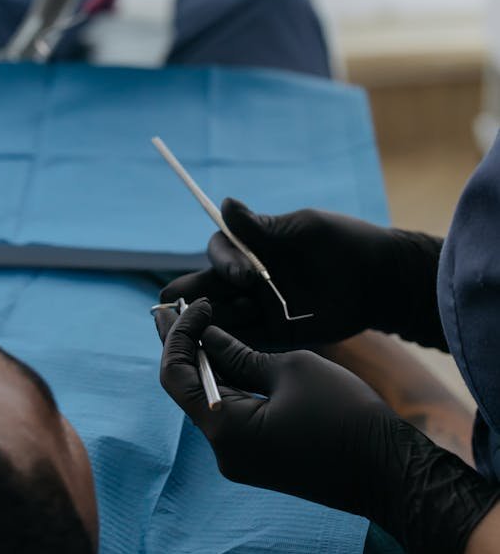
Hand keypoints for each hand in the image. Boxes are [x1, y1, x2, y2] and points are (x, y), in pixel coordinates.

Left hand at [155, 299, 499, 553]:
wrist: (390, 472)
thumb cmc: (346, 415)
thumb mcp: (291, 369)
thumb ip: (241, 353)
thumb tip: (207, 336)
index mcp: (225, 429)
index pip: (176, 376)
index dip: (179, 335)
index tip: (197, 306)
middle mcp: (223, 451)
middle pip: (189, 390)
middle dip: (184, 346)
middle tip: (173, 306)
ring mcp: (241, 459)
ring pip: (210, 401)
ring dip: (206, 362)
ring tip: (198, 321)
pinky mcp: (259, 459)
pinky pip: (232, 414)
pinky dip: (228, 382)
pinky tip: (226, 353)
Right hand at [162, 199, 446, 350]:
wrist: (382, 282)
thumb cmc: (345, 244)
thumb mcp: (304, 230)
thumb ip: (261, 227)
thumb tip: (223, 203)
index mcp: (256, 247)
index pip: (221, 251)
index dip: (223, 261)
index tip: (244, 274)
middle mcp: (253, 278)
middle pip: (210, 286)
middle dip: (191, 296)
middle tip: (172, 306)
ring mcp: (262, 307)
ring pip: (222, 315)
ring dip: (206, 321)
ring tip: (191, 331)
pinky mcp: (276, 334)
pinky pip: (245, 341)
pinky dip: (227, 344)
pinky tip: (213, 349)